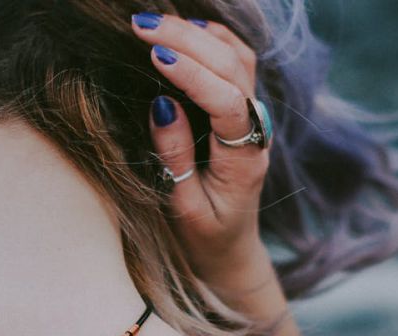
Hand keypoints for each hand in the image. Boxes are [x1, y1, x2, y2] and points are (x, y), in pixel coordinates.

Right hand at [131, 12, 265, 278]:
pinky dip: (213, 38)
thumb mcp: (184, 209)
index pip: (226, 102)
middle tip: (141, 24)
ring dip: (198, 33)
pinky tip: (186, 27)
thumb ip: (176, 158)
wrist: (230, 250)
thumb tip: (163, 105)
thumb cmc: (203, 237)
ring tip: (156, 22)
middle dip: (187, 40)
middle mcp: (256, 130)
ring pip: (237, 58)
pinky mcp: (243, 109)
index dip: (192, 74)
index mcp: (244, 159)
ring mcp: (254, 116)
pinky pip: (237, 62)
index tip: (154, 55)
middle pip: (232, 68)